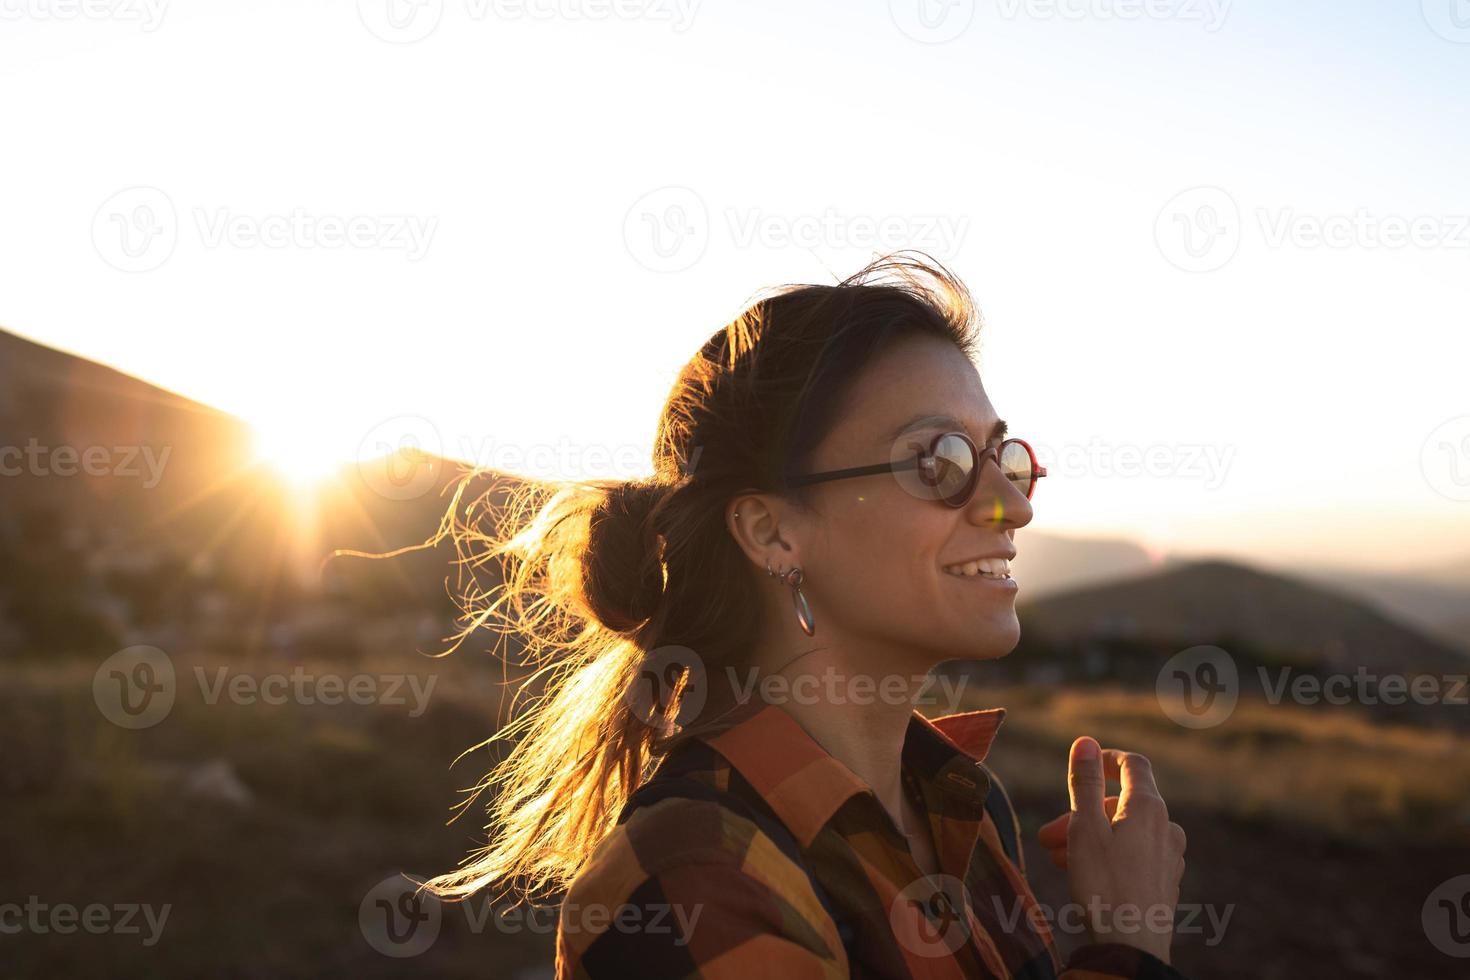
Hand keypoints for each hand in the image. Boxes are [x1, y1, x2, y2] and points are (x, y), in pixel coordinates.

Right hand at [1038, 736, 1186, 963]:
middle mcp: (1166, 827)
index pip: (1133, 764)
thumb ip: (1084, 782)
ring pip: (1124, 832)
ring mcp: (1170, 856)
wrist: (1132, 947)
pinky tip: (1084, 873)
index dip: (1106, 758)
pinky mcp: (1165, 881)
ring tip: (1058, 858)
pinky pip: (1134, 854)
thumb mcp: (1084, 828)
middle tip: (1048, 834)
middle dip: (1081, 813)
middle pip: (1120, 804)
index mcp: (1148, 807)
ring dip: (1090, 837)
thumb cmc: (1104, 884)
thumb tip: (1085, 742)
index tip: (1084, 764)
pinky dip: (1108, 854)